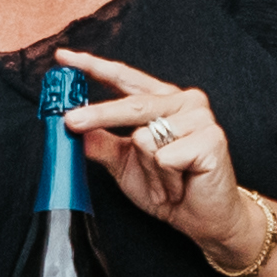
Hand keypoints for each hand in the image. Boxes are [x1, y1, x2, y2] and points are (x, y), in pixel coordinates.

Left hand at [57, 51, 256, 263]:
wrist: (203, 219)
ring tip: (167, 183)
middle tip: (70, 122)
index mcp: (163, 101)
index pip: (125, 78)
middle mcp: (184, 102)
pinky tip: (182, 184)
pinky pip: (165, 157)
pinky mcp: (212, 138)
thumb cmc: (168, 188)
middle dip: (99, 115)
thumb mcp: (124, 164)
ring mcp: (200, 118)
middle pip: (132, 105)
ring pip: (145, 138)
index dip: (94, 67)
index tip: (64, 57)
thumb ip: (101, 143)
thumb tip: (72, 126)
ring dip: (149, 171)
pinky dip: (165, 178)